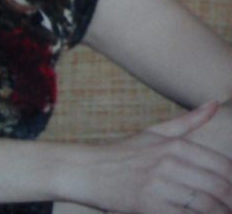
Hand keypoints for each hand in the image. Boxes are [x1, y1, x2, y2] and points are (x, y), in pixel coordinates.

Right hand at [66, 102, 231, 213]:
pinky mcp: (149, 207)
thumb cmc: (125, 152)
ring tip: (222, 213)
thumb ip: (189, 120)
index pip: (221, 166)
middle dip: (230, 200)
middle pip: (217, 187)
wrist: (89, 170)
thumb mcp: (155, 132)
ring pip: (206, 206)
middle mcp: (168, 163)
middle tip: (231, 206)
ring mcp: (159, 186)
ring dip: (220, 212)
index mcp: (174, 144)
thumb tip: (215, 103)